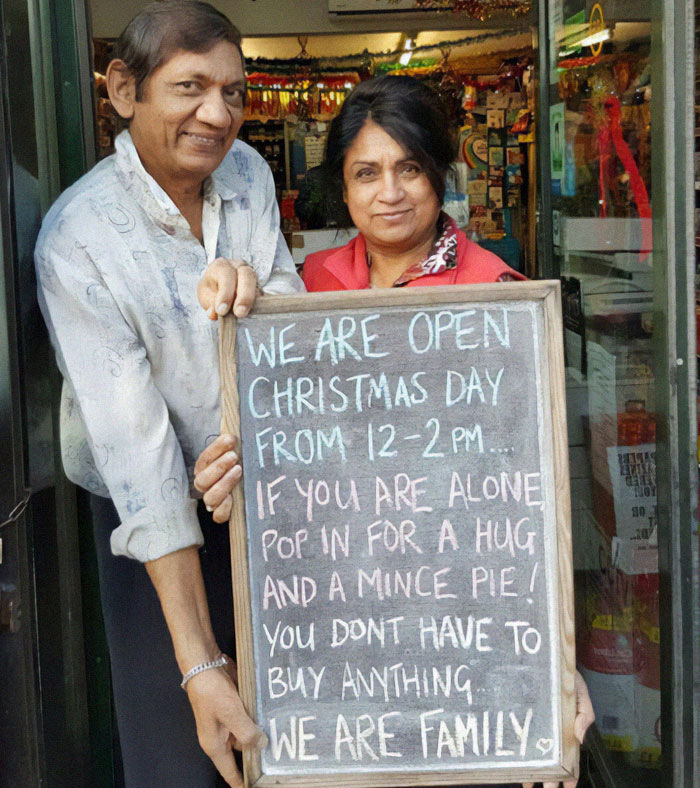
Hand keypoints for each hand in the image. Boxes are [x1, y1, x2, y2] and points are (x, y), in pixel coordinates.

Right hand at [185, 659, 266, 786]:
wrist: (205, 664)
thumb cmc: (211, 691)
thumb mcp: (231, 714)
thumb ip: (246, 732)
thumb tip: (261, 745)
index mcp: (215, 744)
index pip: (230, 771)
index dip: (241, 782)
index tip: (253, 787)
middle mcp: (221, 735)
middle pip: (242, 751)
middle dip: (257, 754)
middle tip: (278, 759)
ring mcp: (228, 719)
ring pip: (247, 733)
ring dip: (260, 733)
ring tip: (281, 738)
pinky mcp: (235, 706)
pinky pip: (248, 717)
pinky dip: (259, 718)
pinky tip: (273, 717)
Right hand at [194, 434, 240, 522]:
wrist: (248, 487)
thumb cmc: (240, 465)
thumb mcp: (236, 453)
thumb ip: (233, 444)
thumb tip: (234, 429)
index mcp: (205, 468)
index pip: (204, 459)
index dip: (215, 449)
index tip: (231, 439)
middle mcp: (206, 485)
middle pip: (202, 480)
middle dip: (218, 467)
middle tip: (234, 457)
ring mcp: (213, 501)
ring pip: (210, 498)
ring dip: (223, 484)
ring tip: (238, 471)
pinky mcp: (222, 514)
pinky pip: (218, 516)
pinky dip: (225, 507)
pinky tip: (233, 497)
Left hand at [198, 258, 257, 319]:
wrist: (217, 288)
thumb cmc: (211, 289)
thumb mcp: (205, 296)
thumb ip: (209, 304)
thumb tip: (213, 314)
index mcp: (221, 265)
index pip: (226, 274)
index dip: (225, 293)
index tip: (222, 310)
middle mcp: (238, 266)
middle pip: (246, 275)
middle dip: (243, 296)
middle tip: (239, 313)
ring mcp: (250, 274)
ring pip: (255, 283)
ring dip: (250, 300)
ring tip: (243, 313)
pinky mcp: (257, 285)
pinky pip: (260, 292)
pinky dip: (255, 302)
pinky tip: (249, 311)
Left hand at [522, 671, 593, 787]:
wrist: (551, 657)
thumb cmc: (569, 676)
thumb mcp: (582, 694)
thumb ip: (585, 715)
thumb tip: (579, 738)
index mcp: (569, 727)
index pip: (572, 755)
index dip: (570, 772)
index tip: (567, 786)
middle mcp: (554, 729)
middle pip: (553, 758)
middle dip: (550, 775)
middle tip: (545, 787)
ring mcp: (541, 723)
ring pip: (538, 751)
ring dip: (534, 768)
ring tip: (527, 783)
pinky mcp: (528, 715)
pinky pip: (524, 735)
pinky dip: (521, 750)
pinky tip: (516, 762)